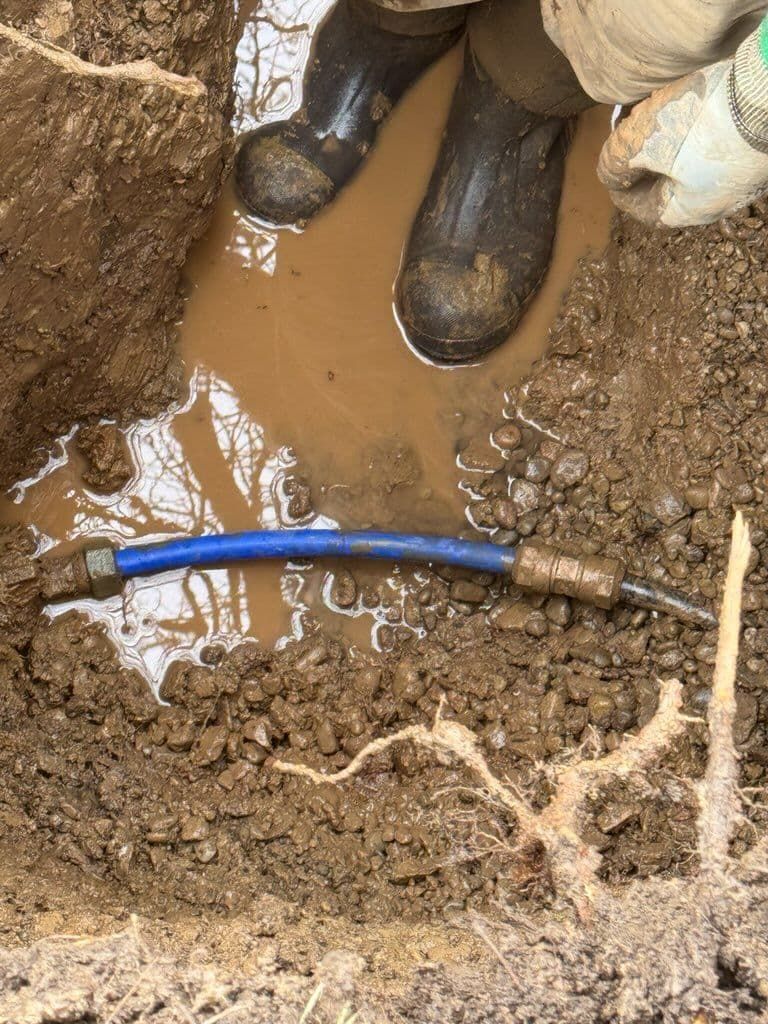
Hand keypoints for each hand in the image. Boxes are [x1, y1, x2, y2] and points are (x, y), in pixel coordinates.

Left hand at [597, 62, 767, 227]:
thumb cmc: (701, 123)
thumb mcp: (641, 142)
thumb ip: (614, 163)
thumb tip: (609, 173)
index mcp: (685, 209)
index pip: (641, 209)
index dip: (619, 190)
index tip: (608, 168)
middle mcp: (714, 200)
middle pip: (665, 184)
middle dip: (642, 159)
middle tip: (630, 131)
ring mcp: (737, 175)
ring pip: (689, 163)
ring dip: (667, 140)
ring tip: (655, 111)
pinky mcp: (753, 148)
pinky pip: (713, 145)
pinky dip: (693, 129)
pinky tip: (688, 104)